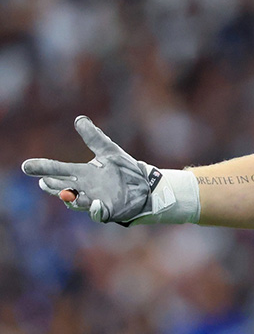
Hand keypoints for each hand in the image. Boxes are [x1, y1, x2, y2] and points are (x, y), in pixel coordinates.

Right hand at [21, 116, 161, 223]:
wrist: (147, 185)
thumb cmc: (125, 170)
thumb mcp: (110, 151)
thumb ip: (94, 138)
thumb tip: (79, 119)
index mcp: (82, 174)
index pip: (58, 170)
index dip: (43, 168)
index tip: (27, 166)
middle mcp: (84, 189)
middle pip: (61, 189)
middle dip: (53, 187)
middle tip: (44, 182)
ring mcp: (95, 201)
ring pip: (76, 203)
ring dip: (71, 199)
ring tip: (67, 194)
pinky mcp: (109, 211)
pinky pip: (99, 213)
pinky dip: (96, 210)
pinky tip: (96, 205)